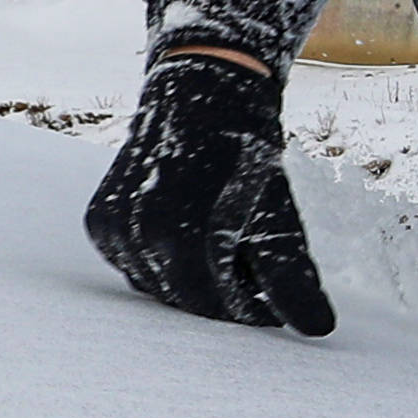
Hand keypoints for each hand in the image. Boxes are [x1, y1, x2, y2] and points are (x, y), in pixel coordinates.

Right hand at [82, 49, 331, 336]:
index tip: (274, 298)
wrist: (205, 88)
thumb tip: (317, 329)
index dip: (251, 308)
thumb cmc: (247, 154)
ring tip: (222, 241)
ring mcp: (112, 230)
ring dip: (191, 276)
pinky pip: (133, 263)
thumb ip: (291, 277)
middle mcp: (137, 238)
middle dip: (222, 292)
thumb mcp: (278, 215)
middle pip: (185, 299)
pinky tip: (187, 231)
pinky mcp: (99, 220)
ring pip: (158, 284)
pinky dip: (161, 259)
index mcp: (180, 241)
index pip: (217, 308)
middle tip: (252, 267)